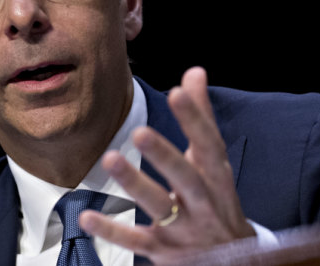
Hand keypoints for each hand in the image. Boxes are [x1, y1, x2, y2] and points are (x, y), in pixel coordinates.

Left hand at [80, 66, 255, 263]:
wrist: (233, 263)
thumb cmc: (215, 200)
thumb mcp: (213, 163)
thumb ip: (201, 118)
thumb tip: (194, 72)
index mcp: (217, 179)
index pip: (210, 146)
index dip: (196, 119)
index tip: (177, 92)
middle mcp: (204, 204)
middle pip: (187, 178)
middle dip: (165, 156)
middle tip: (139, 132)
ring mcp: (184, 230)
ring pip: (160, 207)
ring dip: (135, 184)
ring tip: (111, 159)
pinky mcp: (163, 251)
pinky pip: (136, 241)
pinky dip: (111, 230)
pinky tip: (86, 216)